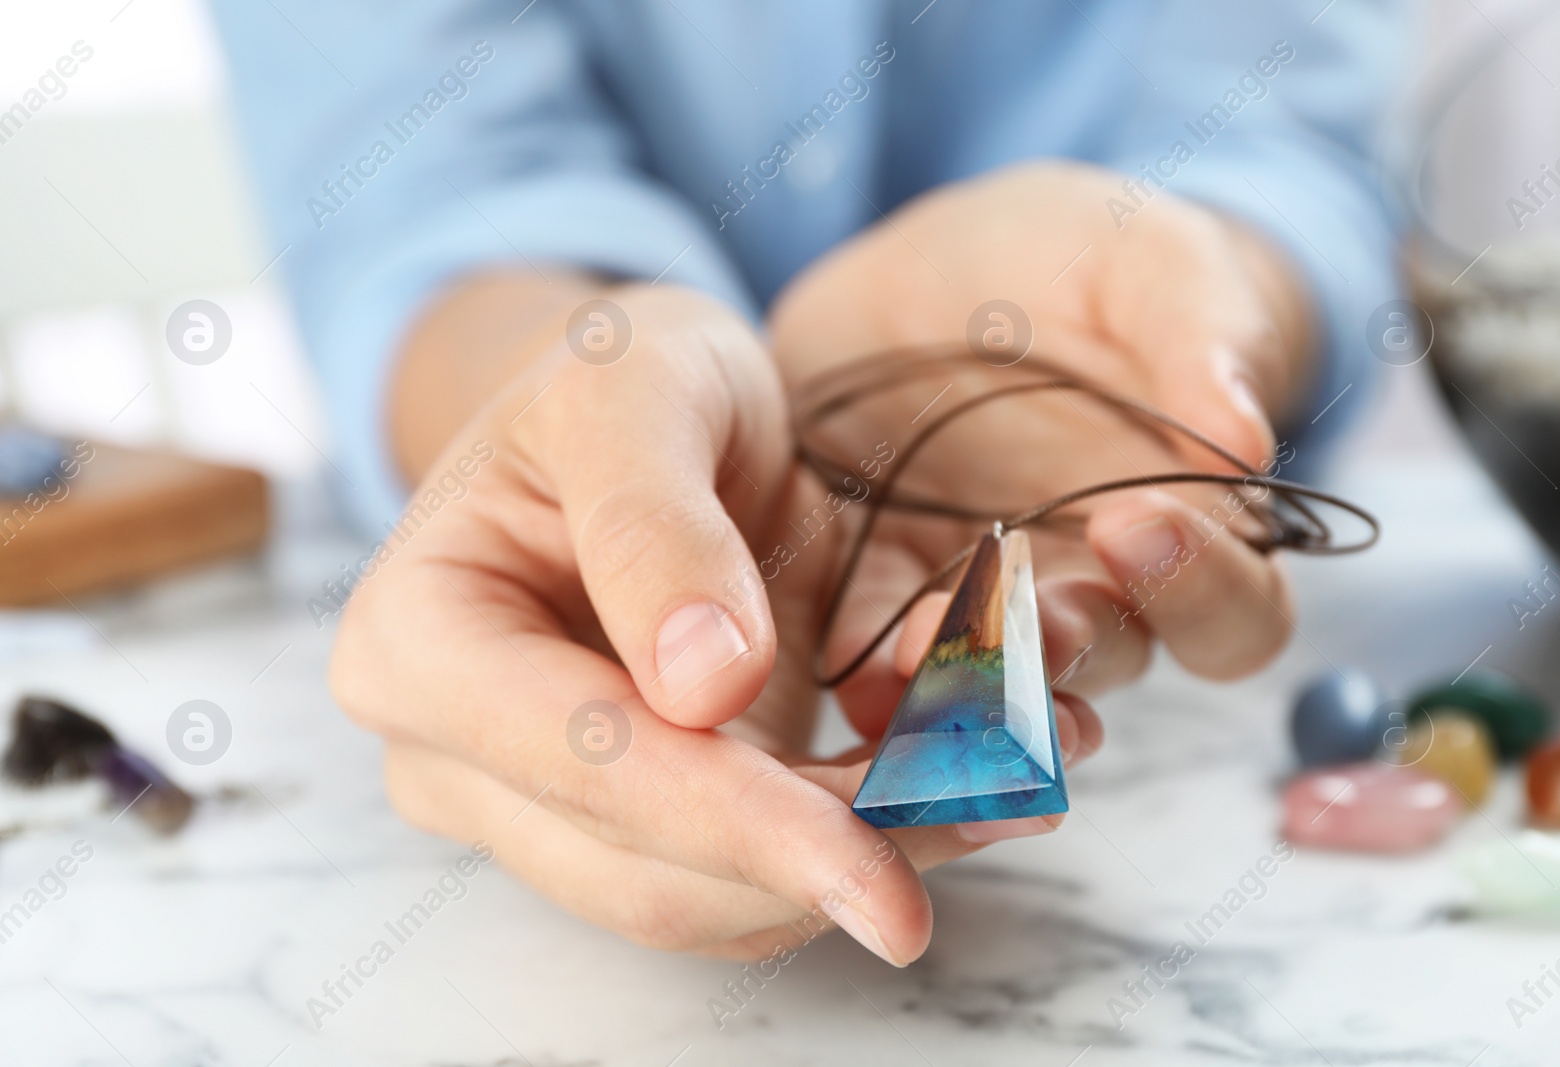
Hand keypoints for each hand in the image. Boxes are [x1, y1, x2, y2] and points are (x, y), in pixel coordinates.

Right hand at [330, 281, 1081, 966]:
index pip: (579, 760)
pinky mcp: (633, 821)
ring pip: (701, 903)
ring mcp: (538, 803)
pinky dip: (851, 851)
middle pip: (640, 869)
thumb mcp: (631, 388)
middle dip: (818, 861)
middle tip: (998, 805)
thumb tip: (701, 686)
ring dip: (855, 868)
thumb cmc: (616, 377)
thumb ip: (650, 519)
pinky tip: (953, 791)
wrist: (634, 416)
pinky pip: (741, 882)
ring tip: (1003, 791)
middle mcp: (453, 753)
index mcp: (415, 640)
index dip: (729, 819)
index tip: (874, 853)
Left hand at [768, 160, 1312, 738]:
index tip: (1133, 521)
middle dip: (1057, 652)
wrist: (953, 263)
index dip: (1199, 589)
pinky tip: (842, 662)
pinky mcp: (883, 585)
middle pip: (1102, 662)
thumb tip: (1246, 441)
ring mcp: (984, 600)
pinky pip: (877, 655)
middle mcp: (1094, 586)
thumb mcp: (1155, 269)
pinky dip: (863, 672)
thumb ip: (1204, 338)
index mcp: (1190, 529)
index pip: (1232, 611)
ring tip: (915, 649)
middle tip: (1012, 619)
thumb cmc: (1094, 267)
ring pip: (987, 682)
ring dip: (958, 683)